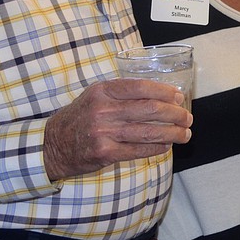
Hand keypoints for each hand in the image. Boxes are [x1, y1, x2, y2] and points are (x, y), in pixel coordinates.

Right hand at [44, 78, 192, 180]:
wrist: (52, 144)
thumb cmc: (81, 117)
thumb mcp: (96, 96)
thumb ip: (123, 93)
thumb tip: (161, 95)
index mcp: (104, 90)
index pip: (142, 87)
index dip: (165, 92)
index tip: (179, 97)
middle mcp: (104, 109)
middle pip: (151, 109)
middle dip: (175, 114)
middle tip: (188, 118)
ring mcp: (104, 132)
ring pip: (149, 132)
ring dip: (172, 133)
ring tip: (185, 134)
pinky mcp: (105, 152)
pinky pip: (139, 150)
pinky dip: (156, 148)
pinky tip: (166, 146)